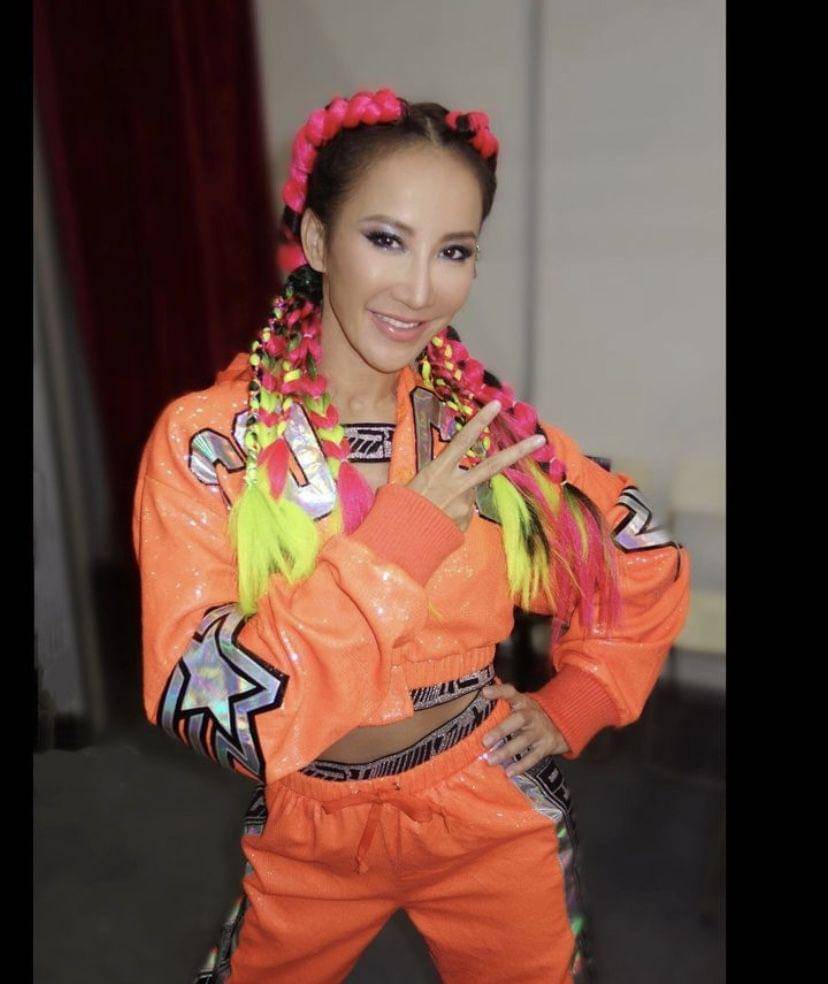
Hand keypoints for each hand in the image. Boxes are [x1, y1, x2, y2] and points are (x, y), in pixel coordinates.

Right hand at [406, 400, 546, 532]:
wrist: (400, 542)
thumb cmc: (400, 508)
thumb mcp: (413, 482)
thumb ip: (438, 476)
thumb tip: (451, 476)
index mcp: (438, 471)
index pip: (463, 441)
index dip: (479, 422)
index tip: (496, 405)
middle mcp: (456, 486)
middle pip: (493, 465)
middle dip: (519, 451)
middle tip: (540, 440)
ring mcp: (464, 505)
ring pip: (470, 493)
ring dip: (457, 497)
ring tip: (433, 509)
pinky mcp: (466, 522)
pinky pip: (463, 513)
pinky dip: (453, 514)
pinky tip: (438, 521)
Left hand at [480, 682, 569, 776]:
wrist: (562, 724)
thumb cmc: (531, 714)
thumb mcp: (521, 704)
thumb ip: (503, 703)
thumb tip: (477, 698)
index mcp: (523, 702)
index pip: (510, 693)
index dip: (498, 691)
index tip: (484, 692)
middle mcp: (532, 715)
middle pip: (518, 719)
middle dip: (501, 730)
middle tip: (485, 741)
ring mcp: (540, 731)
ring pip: (524, 740)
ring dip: (507, 751)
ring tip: (491, 760)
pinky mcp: (546, 747)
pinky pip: (533, 757)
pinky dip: (521, 766)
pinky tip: (508, 773)